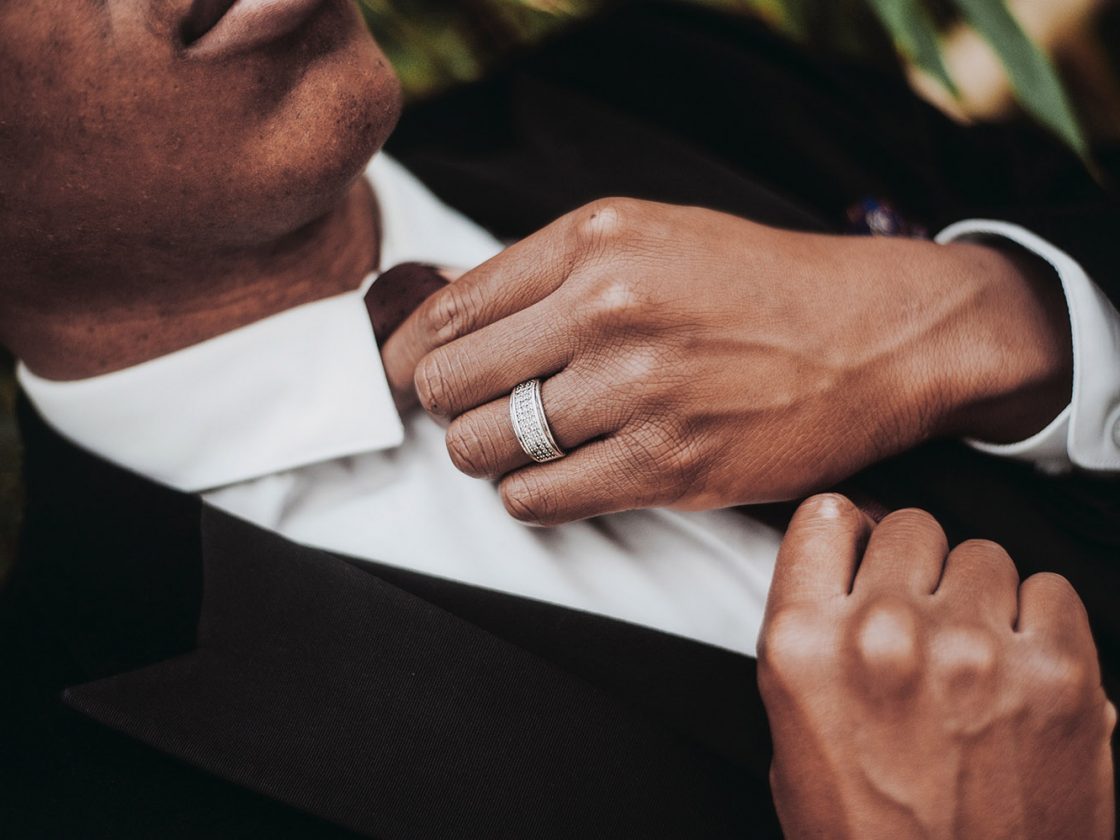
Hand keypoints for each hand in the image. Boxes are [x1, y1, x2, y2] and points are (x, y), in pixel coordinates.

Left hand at [382, 199, 1070, 524]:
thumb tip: (448, 314)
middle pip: (450, 382)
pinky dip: (528, 494)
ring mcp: (638, 391)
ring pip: (485, 447)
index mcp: (595, 240)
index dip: (408, 352)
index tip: (403, 375)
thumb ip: (552, 270)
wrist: (877, 337)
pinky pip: (539, 498)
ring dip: (486, 454)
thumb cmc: (761, 286)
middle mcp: (608, 310)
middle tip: (469, 413)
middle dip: (446, 406)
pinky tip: (555, 476)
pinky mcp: (667, 466)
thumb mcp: (653, 235)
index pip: (449, 308)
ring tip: (517, 445)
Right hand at [757, 494, 1115, 839]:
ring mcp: (974, 650)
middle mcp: (883, 635)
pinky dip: (1038, 620)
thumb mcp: (793, 739)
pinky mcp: (1058, 673)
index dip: (846, 534)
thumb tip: (842, 574)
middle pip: (908, 527)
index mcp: (804, 648)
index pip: (825, 518)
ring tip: (973, 659)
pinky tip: (1019, 669)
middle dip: (914, 568)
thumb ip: (812, 642)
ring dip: (976, 596)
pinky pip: (1050, 589)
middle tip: (921, 622)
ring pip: (980, 553)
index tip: (860, 548)